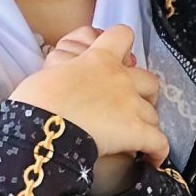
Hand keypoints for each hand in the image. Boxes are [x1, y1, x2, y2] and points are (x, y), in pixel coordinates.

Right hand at [13, 24, 166, 165]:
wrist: (42, 124)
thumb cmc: (37, 99)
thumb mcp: (50, 73)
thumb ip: (67, 72)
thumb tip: (66, 83)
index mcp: (98, 59)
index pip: (122, 35)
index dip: (124, 46)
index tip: (122, 57)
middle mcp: (120, 78)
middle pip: (150, 81)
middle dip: (145, 94)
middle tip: (131, 106)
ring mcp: (131, 105)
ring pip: (153, 114)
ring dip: (146, 125)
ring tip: (135, 138)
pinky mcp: (136, 132)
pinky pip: (159, 143)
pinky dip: (157, 152)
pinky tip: (152, 160)